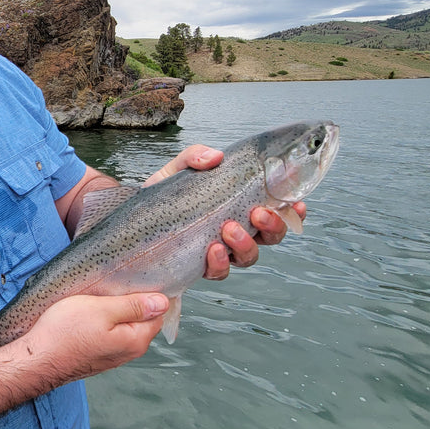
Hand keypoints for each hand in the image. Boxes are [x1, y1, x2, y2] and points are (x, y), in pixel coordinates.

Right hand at [12, 292, 168, 382]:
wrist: (35, 361)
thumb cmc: (64, 333)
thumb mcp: (101, 309)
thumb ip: (134, 306)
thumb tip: (163, 302)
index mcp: (136, 340)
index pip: (159, 312)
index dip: (151, 293)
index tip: (136, 278)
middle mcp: (128, 352)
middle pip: (142, 320)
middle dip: (133, 301)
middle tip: (113, 284)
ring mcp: (112, 357)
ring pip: (124, 326)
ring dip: (116, 311)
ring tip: (98, 297)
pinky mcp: (97, 357)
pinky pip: (110, 335)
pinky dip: (104, 322)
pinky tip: (89, 313)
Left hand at [143, 144, 306, 279]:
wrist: (130, 225)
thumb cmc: (162, 196)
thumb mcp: (176, 169)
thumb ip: (194, 156)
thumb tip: (215, 157)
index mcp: (238, 206)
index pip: (276, 209)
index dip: (293, 211)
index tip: (299, 204)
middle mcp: (236, 231)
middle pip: (272, 236)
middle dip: (272, 226)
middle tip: (256, 213)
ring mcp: (221, 251)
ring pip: (250, 256)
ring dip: (245, 244)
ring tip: (227, 229)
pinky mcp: (200, 268)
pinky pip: (220, 271)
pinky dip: (219, 262)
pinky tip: (211, 250)